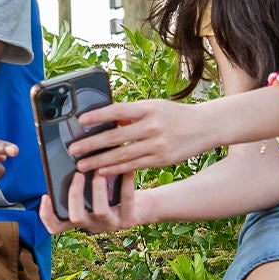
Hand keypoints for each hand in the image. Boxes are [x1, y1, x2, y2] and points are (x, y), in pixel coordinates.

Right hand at [39, 172, 139, 234]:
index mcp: (80, 218)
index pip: (56, 227)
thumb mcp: (92, 190)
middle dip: (74, 195)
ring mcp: (111, 224)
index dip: (47, 215)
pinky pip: (126, 200)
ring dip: (98, 188)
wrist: (142, 207)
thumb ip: (80, 182)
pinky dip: (125, 183)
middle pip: (76, 218)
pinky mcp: (129, 220)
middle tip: (77, 173)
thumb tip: (72, 157)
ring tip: (99, 169)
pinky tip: (126, 169)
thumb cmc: (112, 193)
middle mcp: (93, 225)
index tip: (46, 196)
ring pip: (100, 210)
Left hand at [68, 98, 210, 176]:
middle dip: (92, 145)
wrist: (204, 127)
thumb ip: (132, 114)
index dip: (99, 116)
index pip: (118, 111)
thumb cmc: (174, 115)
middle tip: (73, 150)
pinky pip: (134, 167)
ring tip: (81, 165)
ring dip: (99, 161)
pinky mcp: (160, 160)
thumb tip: (108, 121)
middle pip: (116, 137)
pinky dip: (116, 170)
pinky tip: (102, 172)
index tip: (81, 121)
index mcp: (148, 108)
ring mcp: (157, 145)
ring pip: (122, 155)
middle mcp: (152, 126)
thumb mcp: (155, 107)